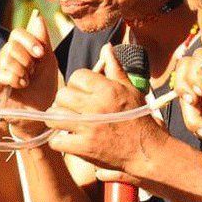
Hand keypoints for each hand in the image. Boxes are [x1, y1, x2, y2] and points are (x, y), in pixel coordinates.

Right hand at [0, 10, 58, 138]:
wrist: (40, 114)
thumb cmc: (43, 88)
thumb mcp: (48, 62)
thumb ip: (43, 41)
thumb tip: (38, 17)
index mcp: (17, 50)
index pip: (17, 33)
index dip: (29, 40)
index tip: (41, 54)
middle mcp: (4, 58)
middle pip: (12, 45)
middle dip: (28, 59)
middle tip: (33, 72)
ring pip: (6, 59)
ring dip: (23, 71)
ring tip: (27, 81)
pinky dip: (14, 78)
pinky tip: (21, 86)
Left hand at [47, 44, 165, 172]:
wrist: (147, 153)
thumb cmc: (140, 120)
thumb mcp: (131, 90)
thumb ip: (115, 69)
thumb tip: (106, 48)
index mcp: (108, 90)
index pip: (76, 76)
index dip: (78, 84)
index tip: (83, 93)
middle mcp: (96, 107)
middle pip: (61, 95)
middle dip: (65, 101)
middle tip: (73, 108)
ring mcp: (88, 128)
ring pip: (54, 116)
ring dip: (58, 119)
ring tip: (68, 122)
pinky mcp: (83, 148)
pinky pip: (56, 141)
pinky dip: (59, 141)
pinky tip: (69, 139)